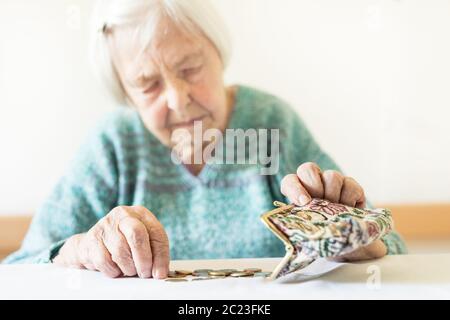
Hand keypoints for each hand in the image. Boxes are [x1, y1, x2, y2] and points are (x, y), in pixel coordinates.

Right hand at [53, 206, 169, 278]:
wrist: (92, 244)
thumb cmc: (124, 243)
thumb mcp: (144, 242)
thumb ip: (155, 254)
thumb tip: (159, 273)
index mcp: (140, 213)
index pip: (156, 233)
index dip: (161, 256)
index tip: (160, 273)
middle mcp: (123, 215)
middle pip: (137, 235)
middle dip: (143, 260)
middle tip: (145, 273)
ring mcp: (106, 225)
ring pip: (121, 251)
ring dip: (128, 268)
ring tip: (129, 269)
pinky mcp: (92, 239)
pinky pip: (105, 261)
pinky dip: (113, 270)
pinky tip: (115, 268)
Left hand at [280, 162, 385, 260]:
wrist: (345, 241)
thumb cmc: (321, 234)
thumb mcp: (309, 231)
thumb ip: (302, 225)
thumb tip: (297, 232)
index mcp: (297, 192)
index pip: (290, 181)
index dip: (295, 189)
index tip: (303, 202)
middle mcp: (314, 182)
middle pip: (308, 169)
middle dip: (314, 186)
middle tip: (321, 203)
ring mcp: (333, 182)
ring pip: (332, 175)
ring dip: (333, 195)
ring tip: (335, 211)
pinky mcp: (351, 186)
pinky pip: (350, 185)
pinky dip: (349, 200)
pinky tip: (348, 210)